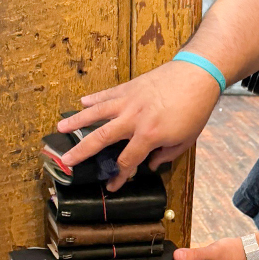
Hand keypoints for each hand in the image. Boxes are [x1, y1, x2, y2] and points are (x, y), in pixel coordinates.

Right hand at [56, 61, 221, 191]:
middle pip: (100, 138)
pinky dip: (94, 98)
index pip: (127, 161)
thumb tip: (148, 164)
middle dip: (81, 152)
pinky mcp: (129, 87)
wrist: (198, 73)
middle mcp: (133, 119)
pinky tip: (82, 101)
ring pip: (96, 112)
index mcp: (148, 135)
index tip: (112, 186)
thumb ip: (165, 155)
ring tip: (60, 127)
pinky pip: (107, 94)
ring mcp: (128, 101)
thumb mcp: (185, 139)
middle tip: (66, 161)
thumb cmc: (195, 109)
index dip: (119, 176)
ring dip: (77, 121)